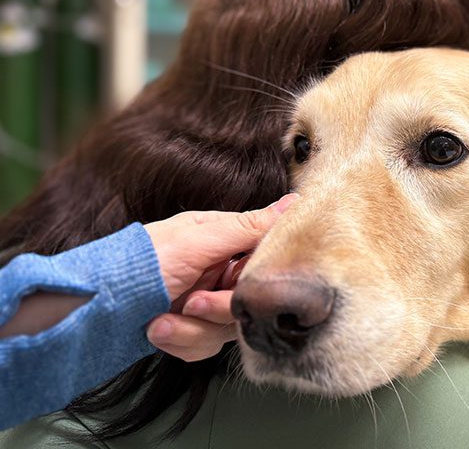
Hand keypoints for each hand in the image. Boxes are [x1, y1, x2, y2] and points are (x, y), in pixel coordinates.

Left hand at [143, 194, 295, 360]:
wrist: (92, 305)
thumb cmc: (139, 262)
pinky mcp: (190, 331)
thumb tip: (296, 201)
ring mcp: (203, 303)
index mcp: (222, 240)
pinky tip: (157, 329)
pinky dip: (181, 341)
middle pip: (249, 300)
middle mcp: (217, 270)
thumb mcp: (196, 240)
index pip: (264, 256)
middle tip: (193, 303)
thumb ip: (248, 226)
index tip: (237, 280)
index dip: (259, 275)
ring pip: (228, 328)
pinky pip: (206, 347)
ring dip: (193, 328)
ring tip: (161, 320)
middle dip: (218, 308)